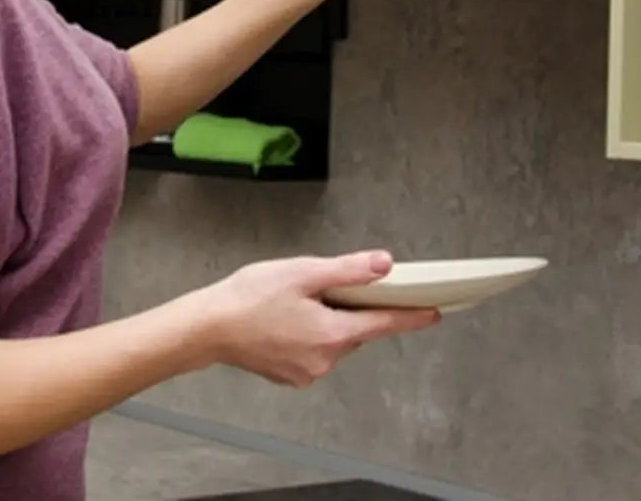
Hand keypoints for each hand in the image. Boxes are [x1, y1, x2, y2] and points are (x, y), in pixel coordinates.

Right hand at [199, 251, 438, 387]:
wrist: (206, 328)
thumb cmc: (249, 297)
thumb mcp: (302, 273)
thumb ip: (348, 270)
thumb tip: (385, 265)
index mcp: (331, 334)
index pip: (383, 325)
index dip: (411, 316)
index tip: (435, 313)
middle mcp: (324, 360)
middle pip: (355, 330)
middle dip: (350, 308)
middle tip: (325, 284)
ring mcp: (306, 372)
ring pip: (333, 341)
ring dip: (327, 320)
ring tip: (295, 300)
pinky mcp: (290, 375)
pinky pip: (314, 351)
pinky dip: (310, 334)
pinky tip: (285, 318)